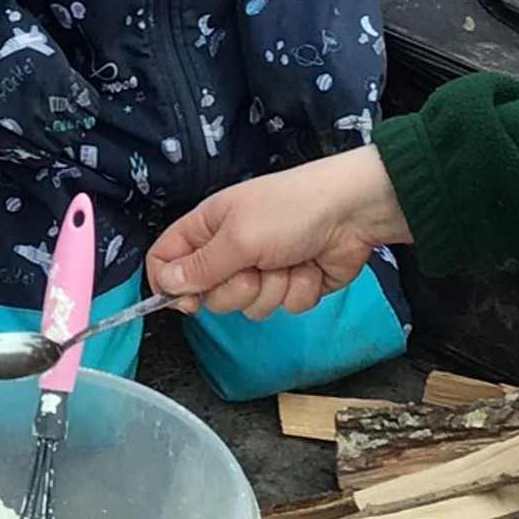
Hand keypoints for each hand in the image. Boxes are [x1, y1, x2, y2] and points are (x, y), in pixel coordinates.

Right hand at [145, 146, 411, 318]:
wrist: (353, 212)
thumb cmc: (291, 210)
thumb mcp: (238, 237)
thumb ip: (199, 267)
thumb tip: (164, 286)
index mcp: (208, 228)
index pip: (166, 260)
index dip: (170, 284)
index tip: (189, 300)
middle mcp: (231, 250)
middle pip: (210, 294)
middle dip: (237, 288)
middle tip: (255, 266)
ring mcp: (263, 270)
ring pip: (249, 307)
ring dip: (272, 288)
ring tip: (288, 261)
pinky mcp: (292, 286)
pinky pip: (283, 308)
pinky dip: (298, 290)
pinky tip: (309, 267)